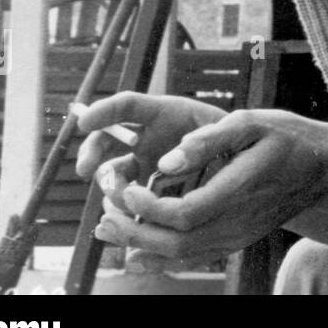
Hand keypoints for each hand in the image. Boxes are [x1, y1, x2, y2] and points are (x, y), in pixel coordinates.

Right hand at [75, 92, 225, 209]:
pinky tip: (126, 221)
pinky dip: (122, 212)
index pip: (128, 106)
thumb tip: (166, 165)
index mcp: (163, 114)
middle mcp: (146, 139)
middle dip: (92, 153)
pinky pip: (126, 203)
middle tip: (87, 170)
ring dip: (110, 188)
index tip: (84, 121)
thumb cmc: (233, 139)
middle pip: (106, 141)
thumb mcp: (223, 131)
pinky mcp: (148, 192)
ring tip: (122, 198)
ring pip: (113, 176)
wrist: (243, 163)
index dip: (104, 110)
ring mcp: (144, 167)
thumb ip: (200, 142)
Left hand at [92, 109, 327, 264]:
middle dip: (133, 230)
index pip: (183, 214)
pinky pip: (193, 258)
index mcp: (239, 190)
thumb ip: (209, 139)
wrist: (323, 169)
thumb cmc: (289, 138)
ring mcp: (237, 235)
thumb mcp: (254, 122)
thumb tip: (168, 159)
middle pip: (175, 242)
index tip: (127, 188)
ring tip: (107, 229)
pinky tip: (136, 251)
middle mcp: (237, 221)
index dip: (147, 207)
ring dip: (139, 245)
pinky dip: (159, 258)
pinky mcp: (236, 240)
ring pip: (181, 254)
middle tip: (104, 213)